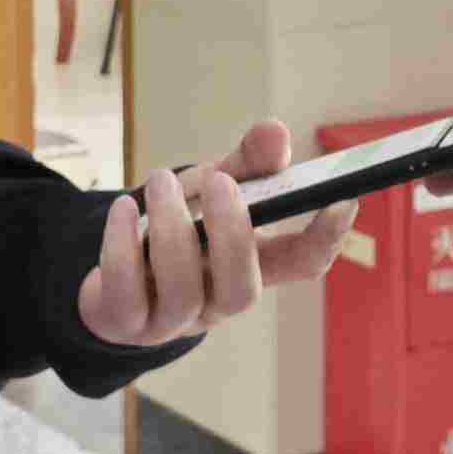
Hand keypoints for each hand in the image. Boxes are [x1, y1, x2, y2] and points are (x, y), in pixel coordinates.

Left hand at [78, 119, 360, 346]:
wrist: (111, 273)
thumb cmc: (177, 227)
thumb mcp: (212, 188)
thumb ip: (247, 164)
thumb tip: (277, 131)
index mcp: (253, 268)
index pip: (302, 264)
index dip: (326, 238)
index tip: (341, 199)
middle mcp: (218, 302)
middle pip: (242, 291)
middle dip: (234, 235)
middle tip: (221, 181)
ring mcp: (171, 320)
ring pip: (182, 291)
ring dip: (172, 231)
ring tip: (162, 181)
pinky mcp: (125, 322)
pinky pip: (126, 292)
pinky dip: (123, 246)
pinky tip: (124, 209)